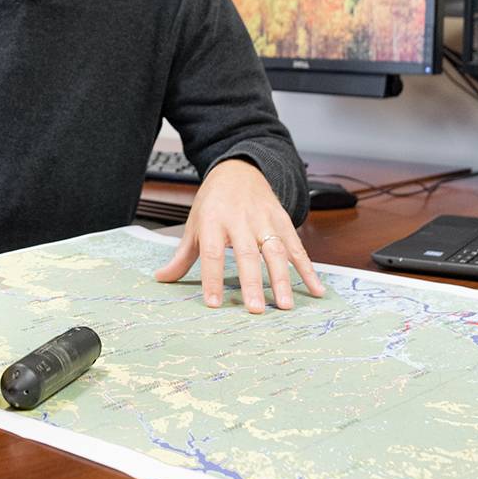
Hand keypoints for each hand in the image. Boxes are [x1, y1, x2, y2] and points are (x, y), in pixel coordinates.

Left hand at [153, 158, 325, 312]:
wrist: (239, 169)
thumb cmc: (214, 201)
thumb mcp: (195, 223)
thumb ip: (183, 255)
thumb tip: (162, 278)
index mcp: (213, 220)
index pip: (212, 252)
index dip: (213, 278)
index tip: (214, 303)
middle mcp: (240, 219)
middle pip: (246, 254)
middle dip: (252, 283)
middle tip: (256, 309)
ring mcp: (264, 219)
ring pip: (275, 251)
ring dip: (282, 279)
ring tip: (285, 305)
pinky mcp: (283, 220)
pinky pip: (297, 247)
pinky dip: (308, 268)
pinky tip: (315, 289)